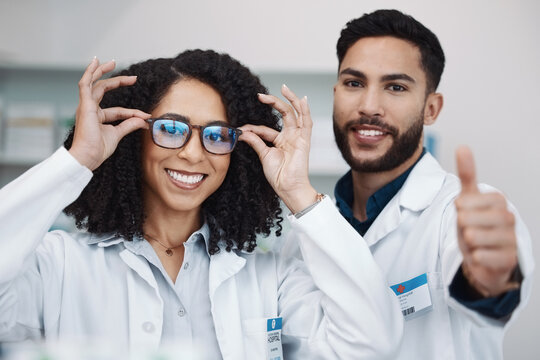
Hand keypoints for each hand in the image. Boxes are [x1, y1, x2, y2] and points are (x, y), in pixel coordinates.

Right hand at [69, 58, 150, 170]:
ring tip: (112, 62)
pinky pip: (85, 84)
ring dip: (102, 71)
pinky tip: (95, 62)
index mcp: (96, 117)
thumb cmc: (98, 149)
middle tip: (133, 77)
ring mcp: (86, 106)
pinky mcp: (84, 105)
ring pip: (93, 83)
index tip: (145, 116)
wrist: (88, 156)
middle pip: (103, 90)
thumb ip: (129, 125)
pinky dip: (90, 72)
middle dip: (118, 82)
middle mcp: (90, 109)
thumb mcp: (117, 134)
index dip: (132, 113)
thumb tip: (143, 120)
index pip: (117, 110)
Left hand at [239, 84, 317, 212]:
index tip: (241, 129)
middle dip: (273, 102)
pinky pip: (307, 123)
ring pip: (295, 114)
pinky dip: (305, 111)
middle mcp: (290, 136)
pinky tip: (302, 99)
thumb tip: (243, 132)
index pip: (265, 129)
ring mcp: (298, 137)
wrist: (287, 187)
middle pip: (284, 114)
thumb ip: (256, 142)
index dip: (252, 127)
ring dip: (290, 100)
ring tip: (283, 88)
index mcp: (280, 141)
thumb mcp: (264, 155)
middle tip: (260, 95)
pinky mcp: (304, 140)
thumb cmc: (278, 176)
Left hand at [455, 146, 519, 296]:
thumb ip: (467, 175)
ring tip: (474, 242)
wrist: (483, 257)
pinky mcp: (510, 259)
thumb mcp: (467, 199)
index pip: (465, 201)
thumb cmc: (474, 225)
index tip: (463, 212)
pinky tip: (480, 255)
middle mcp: (508, 217)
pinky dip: (475, 257)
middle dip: (461, 226)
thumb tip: (463, 147)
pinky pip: (481, 256)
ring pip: (473, 237)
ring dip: (467, 242)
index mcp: (498, 200)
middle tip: (468, 230)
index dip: (458, 209)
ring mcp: (511, 239)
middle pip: (467, 219)